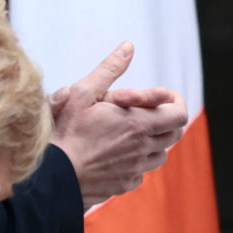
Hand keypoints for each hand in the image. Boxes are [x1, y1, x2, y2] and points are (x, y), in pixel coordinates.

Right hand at [49, 43, 190, 208]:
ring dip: (154, 143)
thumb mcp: (83, 93)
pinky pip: (141, 173)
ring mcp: (135, 169)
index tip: (166, 98)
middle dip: (167, 121)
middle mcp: (143, 148)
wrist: (53, 175)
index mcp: (139, 124)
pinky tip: (121, 156)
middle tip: (151, 113)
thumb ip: (109, 69)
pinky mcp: (124, 185)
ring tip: (136, 134)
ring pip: (160, 155)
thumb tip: (128, 47)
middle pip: (174, 135)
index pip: (179, 114)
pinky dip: (138, 163)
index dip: (177, 103)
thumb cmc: (67, 132)